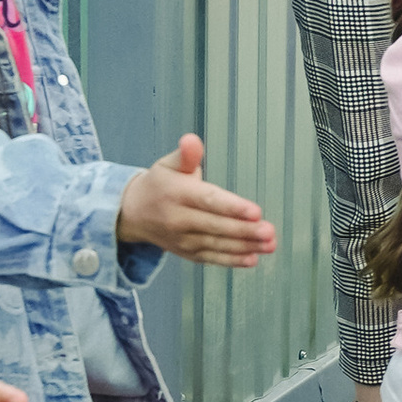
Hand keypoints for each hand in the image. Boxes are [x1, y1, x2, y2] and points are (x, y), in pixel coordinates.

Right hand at [118, 136, 278, 265]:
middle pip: (216, 226)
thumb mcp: (168, 164)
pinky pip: (211, 258)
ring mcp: (182, 239)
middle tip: (268, 231)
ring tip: (268, 245)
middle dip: (245, 231)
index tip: (255, 211)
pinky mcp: (187, 253)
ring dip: (245, 247)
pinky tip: (252, 259)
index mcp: (177, 194)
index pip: (208, 200)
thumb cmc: (158, 185)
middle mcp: (178, 219)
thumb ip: (186, 154)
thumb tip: (191, 140)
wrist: (133, 214)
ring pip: (216, 245)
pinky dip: (232, 261)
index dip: (232, 207)